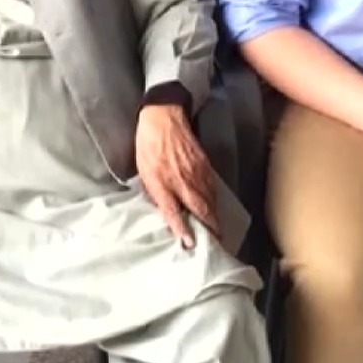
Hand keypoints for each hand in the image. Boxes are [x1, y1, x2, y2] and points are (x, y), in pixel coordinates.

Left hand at [135, 103, 218, 248]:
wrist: (164, 118)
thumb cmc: (149, 146)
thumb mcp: (145, 173)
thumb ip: (156, 194)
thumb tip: (165, 211)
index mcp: (164, 184)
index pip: (175, 213)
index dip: (182, 230)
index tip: (189, 244)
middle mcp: (183, 181)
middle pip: (201, 210)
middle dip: (210, 228)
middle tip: (216, 243)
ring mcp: (197, 173)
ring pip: (210, 200)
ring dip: (214, 217)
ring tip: (217, 231)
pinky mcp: (205, 166)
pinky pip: (212, 188)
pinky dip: (214, 201)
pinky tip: (214, 207)